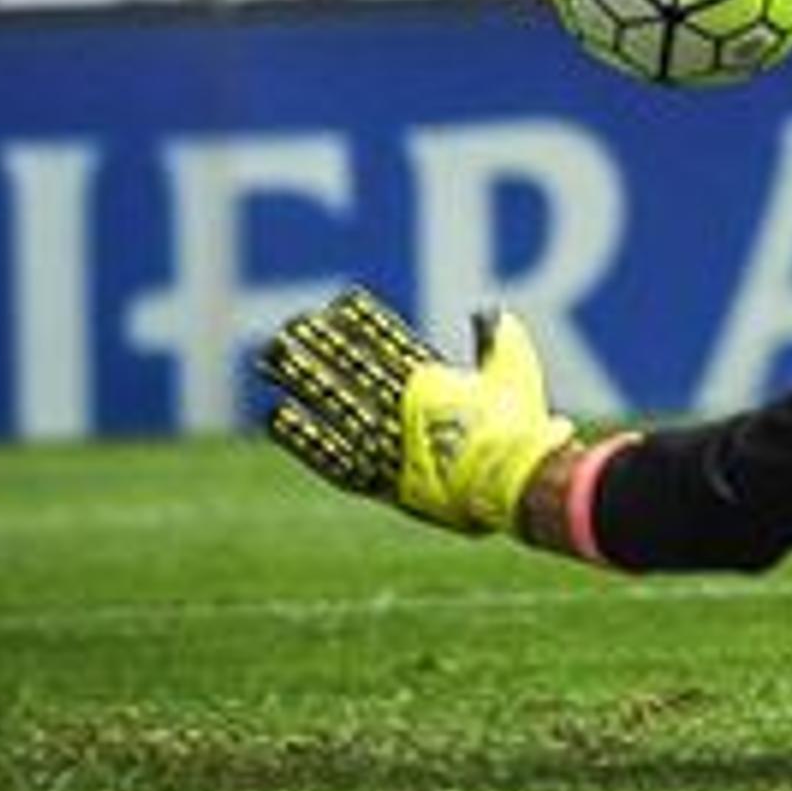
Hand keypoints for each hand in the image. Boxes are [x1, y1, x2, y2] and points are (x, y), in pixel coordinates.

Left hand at [261, 288, 579, 535]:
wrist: (512, 484)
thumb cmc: (519, 429)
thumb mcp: (516, 374)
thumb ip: (499, 341)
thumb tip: (487, 312)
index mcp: (431, 380)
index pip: (385, 342)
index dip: (359, 323)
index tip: (335, 305)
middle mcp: (399, 406)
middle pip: (349, 369)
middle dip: (317, 347)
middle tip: (287, 329)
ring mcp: (385, 441)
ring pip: (333, 403)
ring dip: (301, 380)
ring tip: (272, 361)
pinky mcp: (378, 477)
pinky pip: (330, 454)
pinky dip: (303, 436)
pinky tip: (277, 417)